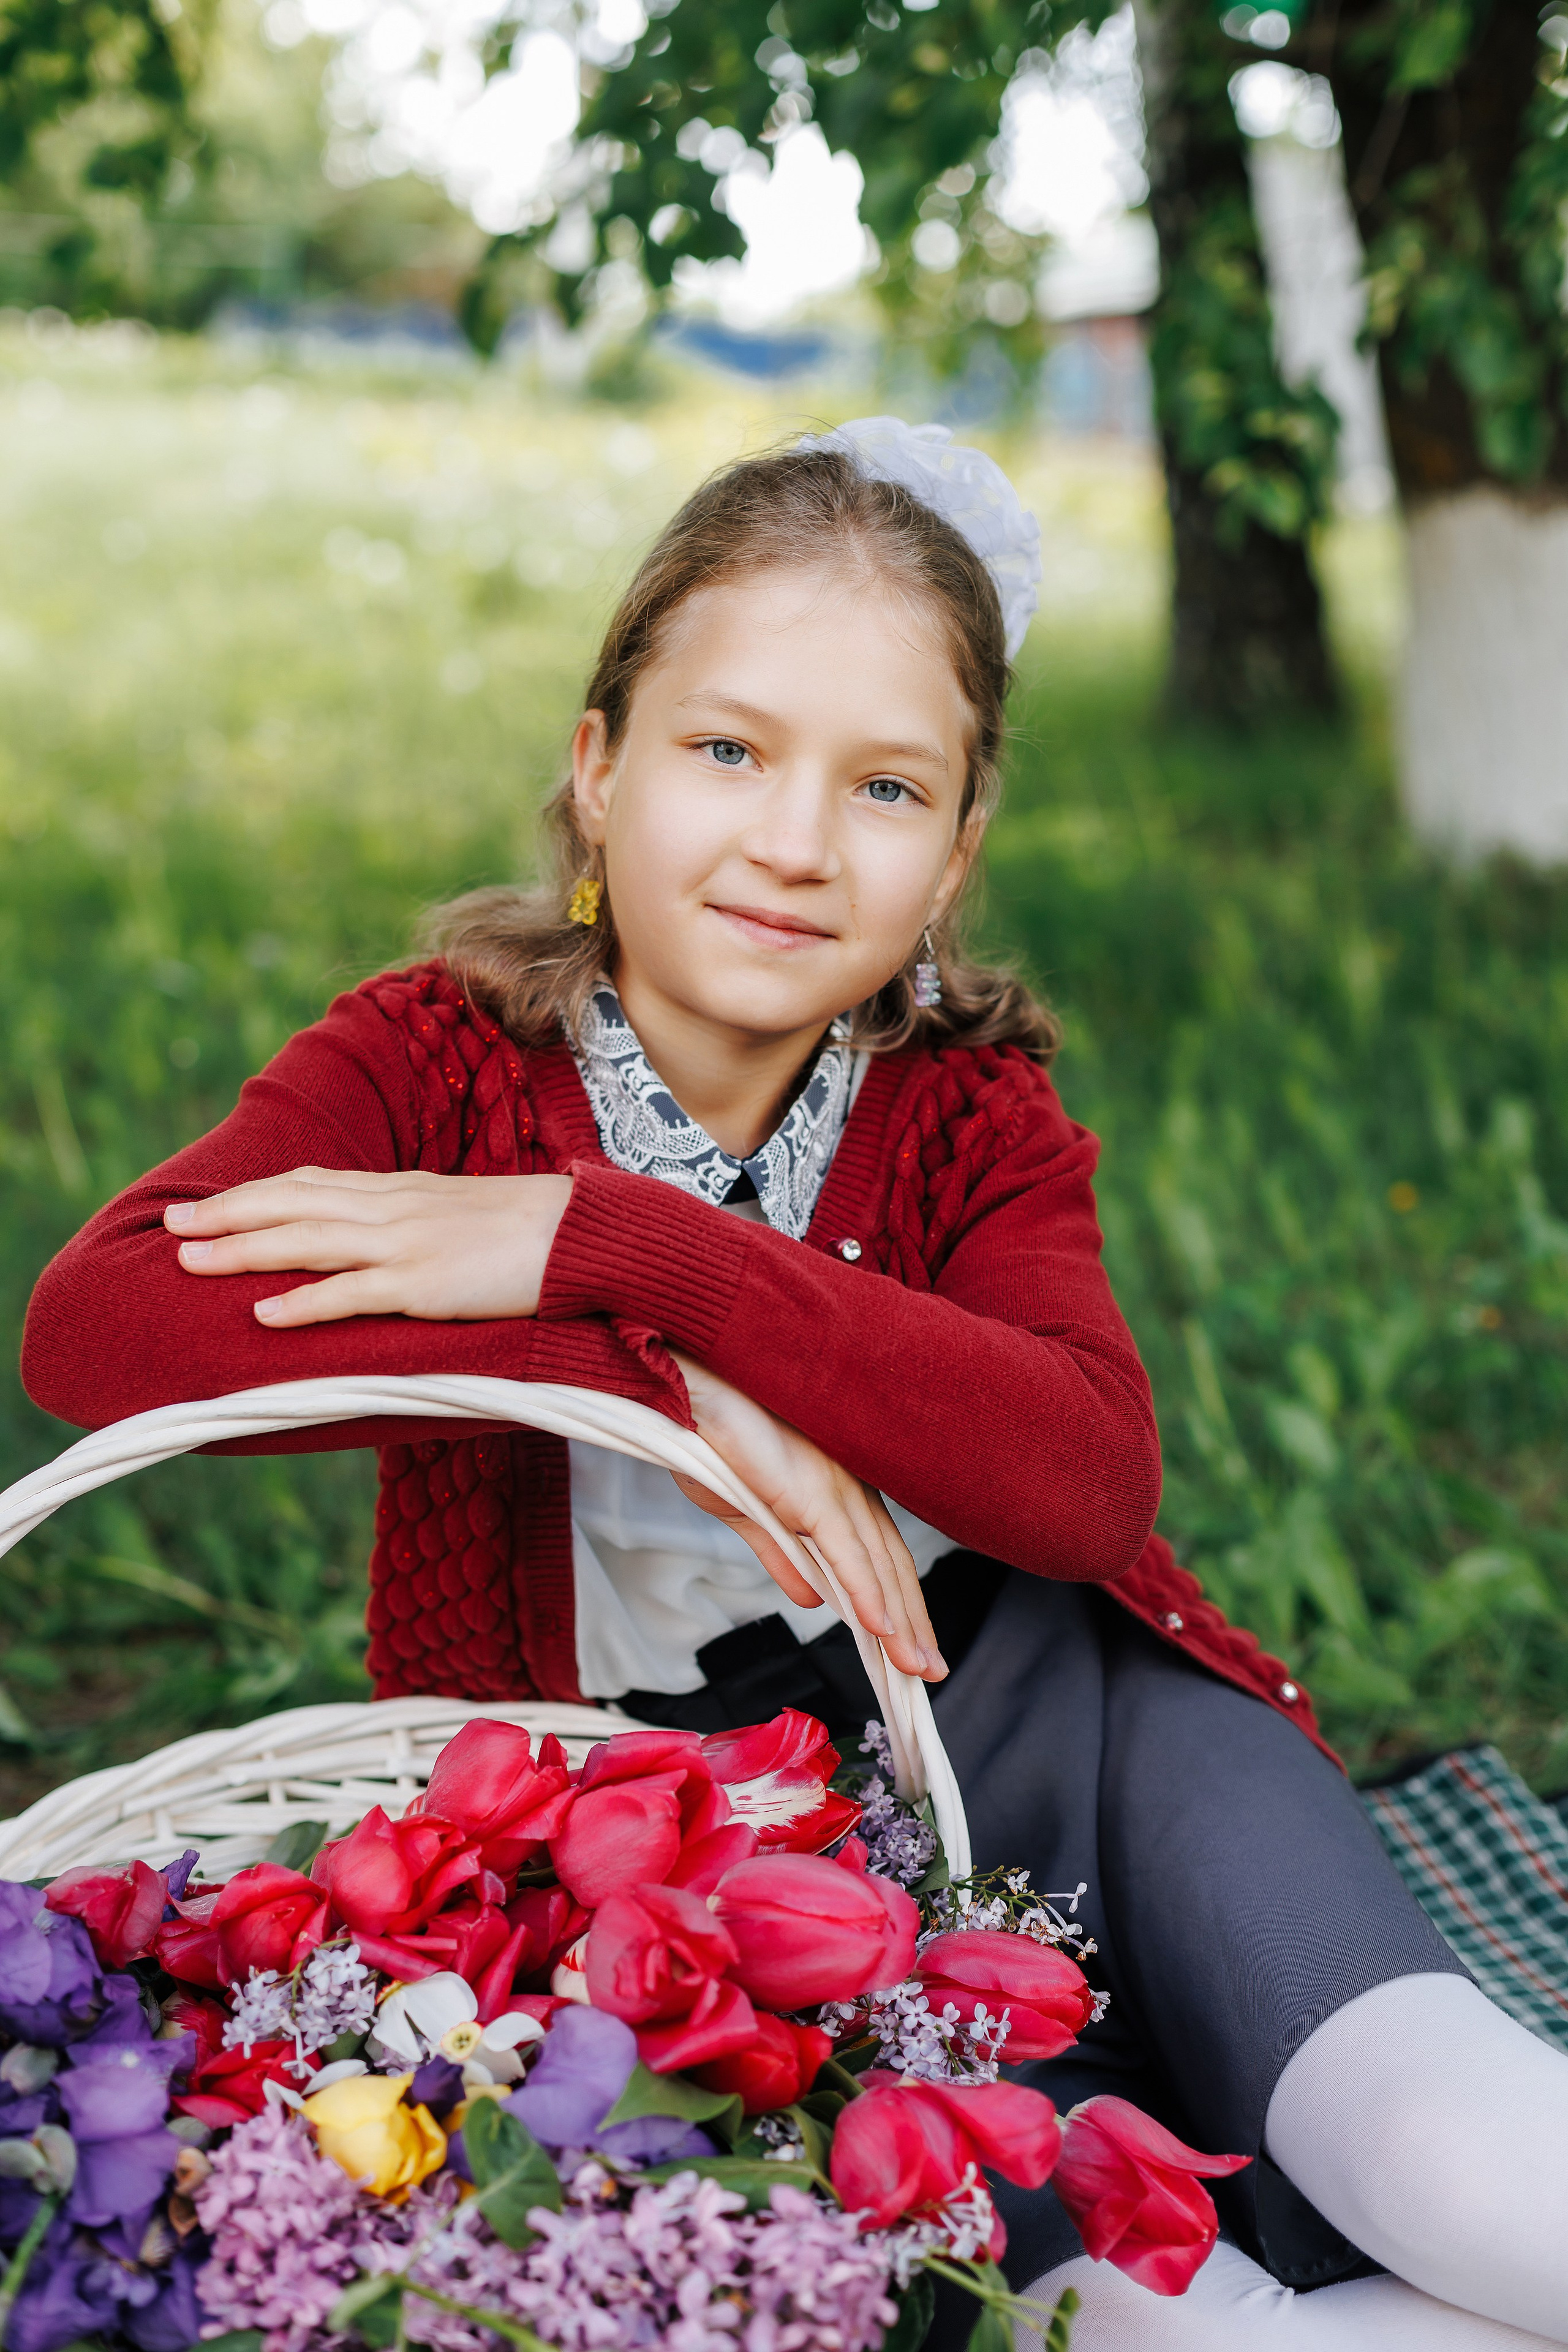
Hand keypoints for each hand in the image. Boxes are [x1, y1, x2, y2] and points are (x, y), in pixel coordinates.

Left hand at [163, 1168, 573, 1326]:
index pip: (312, 1182)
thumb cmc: (534, 1231)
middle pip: (294, 1203)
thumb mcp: (462, 1213)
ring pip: (307, 1240)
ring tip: (191, 1262)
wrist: (586, 1233)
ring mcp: (407, 1243)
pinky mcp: (426, 1283)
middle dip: (228, 1215)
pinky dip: (303, 1303)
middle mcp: (394, 1207)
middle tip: (173, 1227)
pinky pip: (351, 1293)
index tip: (208, 1203)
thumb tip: (381, 1237)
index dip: (255, 1193)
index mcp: (403, 1190)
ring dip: (243, 1250)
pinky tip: (262, 1315)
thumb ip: (417, 1220)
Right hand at [670, 1352, 946, 1684]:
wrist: (689, 1393)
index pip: (881, 1558)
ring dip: (901, 1623)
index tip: (913, 1648)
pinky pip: (845, 1551)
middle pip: (893, 1566)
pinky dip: (866, 1593)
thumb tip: (812, 1601)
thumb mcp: (749, 1514)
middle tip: (931, 1674)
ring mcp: (834, 1489)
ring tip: (917, 1669)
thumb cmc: (712, 1439)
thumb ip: (782, 1557)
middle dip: (915, 1624)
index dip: (901, 1605)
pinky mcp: (810, 1492)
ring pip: (878, 1566)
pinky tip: (881, 1629)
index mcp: (838, 1491)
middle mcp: (849, 1489)